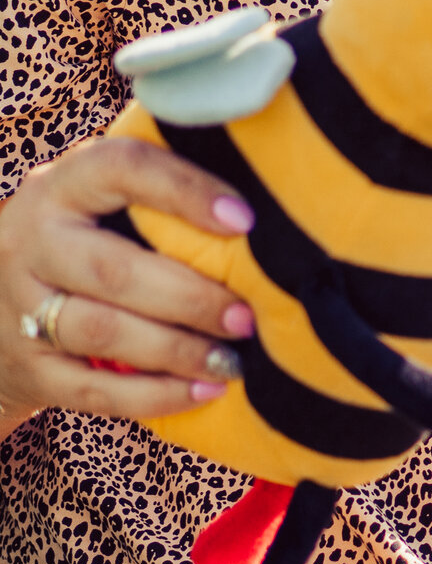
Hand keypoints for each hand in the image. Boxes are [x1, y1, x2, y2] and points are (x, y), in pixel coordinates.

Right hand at [0, 137, 258, 422]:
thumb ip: (165, 189)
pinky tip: (205, 391)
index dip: (183, 190)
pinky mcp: (28, 367)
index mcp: (63, 186)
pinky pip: (91, 389)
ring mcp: (20, 308)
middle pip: (113, 270)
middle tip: (248, 316)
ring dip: (177, 350)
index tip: (245, 220)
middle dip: (190, 297)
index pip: (120, 168)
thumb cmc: (89, 235)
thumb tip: (275, 194)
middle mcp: (31, 241)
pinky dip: (153, 395)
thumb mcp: (105, 197)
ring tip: (234, 360)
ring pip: (102, 332)